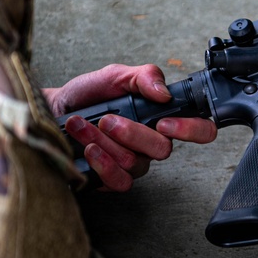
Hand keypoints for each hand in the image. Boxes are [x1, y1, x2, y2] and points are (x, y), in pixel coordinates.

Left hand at [45, 64, 216, 190]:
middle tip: (107, 119)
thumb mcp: (114, 76)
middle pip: (163, 150)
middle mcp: (152, 143)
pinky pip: (121, 181)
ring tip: (81, 126)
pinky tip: (88, 149)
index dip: (192, 129)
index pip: (200, 129)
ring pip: (135, 163)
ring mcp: (135, 163)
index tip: (165, 122)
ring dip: (104, 142)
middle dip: (132, 133)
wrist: (56, 111)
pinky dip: (102, 163)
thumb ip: (143, 77)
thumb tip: (163, 92)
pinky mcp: (115, 179)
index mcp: (162, 118)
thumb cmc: (88, 95)